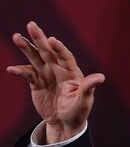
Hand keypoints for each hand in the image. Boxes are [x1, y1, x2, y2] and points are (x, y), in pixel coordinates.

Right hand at [7, 21, 104, 143]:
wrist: (65, 122)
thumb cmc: (78, 110)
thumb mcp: (84, 100)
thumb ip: (89, 87)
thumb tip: (101, 77)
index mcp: (72, 72)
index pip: (65, 57)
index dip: (60, 48)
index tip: (53, 39)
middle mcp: (58, 70)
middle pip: (48, 52)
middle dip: (40, 39)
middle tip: (31, 25)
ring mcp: (46, 75)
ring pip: (35, 59)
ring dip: (26, 48)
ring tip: (17, 37)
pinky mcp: (36, 83)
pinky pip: (27, 74)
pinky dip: (19, 71)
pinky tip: (11, 69)